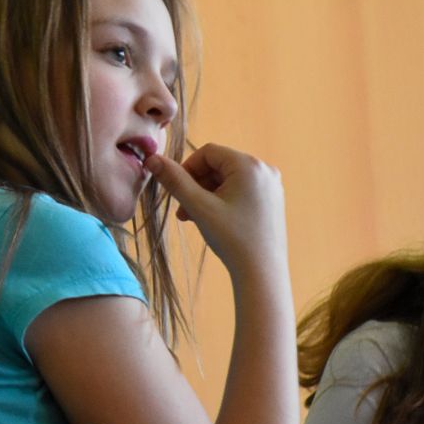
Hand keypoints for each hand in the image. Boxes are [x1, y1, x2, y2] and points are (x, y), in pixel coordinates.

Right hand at [145, 143, 287, 274]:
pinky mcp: (271, 200)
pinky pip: (240, 189)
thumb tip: (152, 158)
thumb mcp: (198, 206)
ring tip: (195, 217)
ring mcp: (271, 186)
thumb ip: (174, 180)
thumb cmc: (231, 237)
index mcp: (249, 165)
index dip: (187, 168)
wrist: (261, 271)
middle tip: (184, 210)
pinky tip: (212, 220)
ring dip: (206, 193)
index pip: (208, 152)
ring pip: (228, 179)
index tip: (177, 191)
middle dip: (196, 184)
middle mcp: (264, 170)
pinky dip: (222, 199)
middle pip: (218, 165)